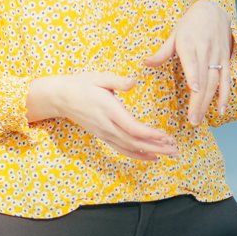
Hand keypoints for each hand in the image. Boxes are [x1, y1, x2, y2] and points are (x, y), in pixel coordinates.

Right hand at [27, 73, 177, 159]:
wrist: (61, 98)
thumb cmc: (81, 84)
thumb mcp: (99, 77)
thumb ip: (117, 81)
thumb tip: (133, 81)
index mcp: (108, 110)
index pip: (131, 127)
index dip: (149, 134)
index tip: (165, 136)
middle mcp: (107, 126)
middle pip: (134, 141)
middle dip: (156, 147)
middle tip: (176, 149)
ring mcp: (105, 133)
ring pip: (130, 148)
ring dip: (151, 153)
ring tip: (171, 154)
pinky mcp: (104, 136)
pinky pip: (122, 150)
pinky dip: (138, 155)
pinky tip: (153, 158)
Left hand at [143, 0, 232, 125]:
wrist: (214, 11)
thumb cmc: (190, 25)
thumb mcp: (174, 34)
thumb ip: (162, 52)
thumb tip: (146, 63)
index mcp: (190, 44)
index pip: (193, 61)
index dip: (195, 75)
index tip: (195, 89)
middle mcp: (205, 51)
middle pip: (204, 78)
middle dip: (198, 100)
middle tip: (192, 120)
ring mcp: (217, 56)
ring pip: (214, 82)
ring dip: (208, 102)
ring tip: (199, 119)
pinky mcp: (225, 60)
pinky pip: (226, 80)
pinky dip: (225, 96)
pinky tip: (220, 111)